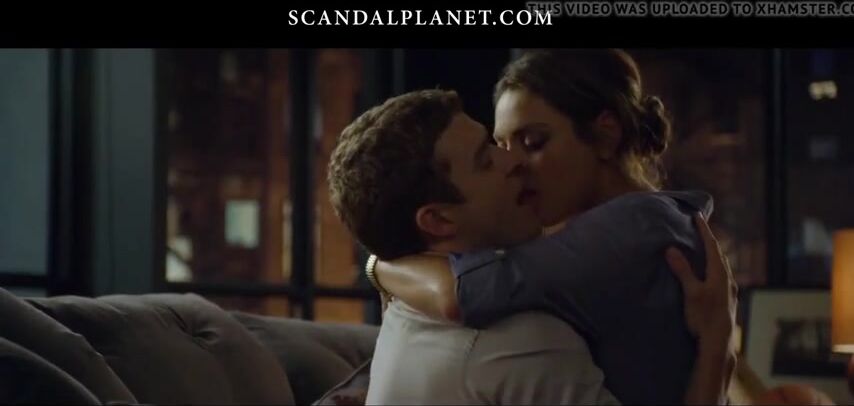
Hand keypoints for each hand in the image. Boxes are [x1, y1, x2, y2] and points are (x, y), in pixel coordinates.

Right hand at [666, 214, 737, 352]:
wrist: (719, 341)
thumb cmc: (704, 317)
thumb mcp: (691, 292)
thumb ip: (683, 270)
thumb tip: (672, 249)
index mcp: (719, 273)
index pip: (712, 246)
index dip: (704, 230)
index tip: (698, 216)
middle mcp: (728, 278)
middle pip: (719, 254)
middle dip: (709, 240)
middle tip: (700, 228)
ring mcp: (729, 289)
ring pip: (721, 265)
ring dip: (712, 254)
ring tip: (703, 248)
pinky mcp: (727, 299)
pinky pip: (720, 275)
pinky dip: (713, 267)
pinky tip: (708, 273)